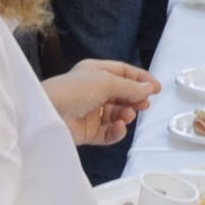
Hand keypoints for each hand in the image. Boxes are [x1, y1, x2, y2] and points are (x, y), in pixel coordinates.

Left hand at [43, 60, 159, 147]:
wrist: (48, 114)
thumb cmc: (72, 91)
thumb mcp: (106, 82)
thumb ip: (131, 87)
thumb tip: (150, 88)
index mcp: (95, 72)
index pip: (123, 73)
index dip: (141, 79)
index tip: (157, 88)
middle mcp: (93, 90)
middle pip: (122, 94)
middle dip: (135, 99)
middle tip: (144, 104)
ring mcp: (90, 112)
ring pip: (117, 114)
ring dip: (125, 115)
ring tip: (127, 115)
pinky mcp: (87, 131)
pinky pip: (108, 132)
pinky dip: (116, 131)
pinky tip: (119, 127)